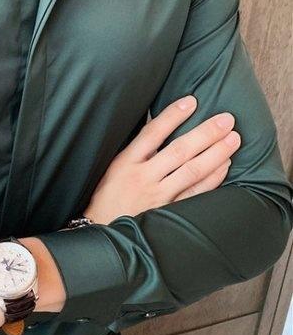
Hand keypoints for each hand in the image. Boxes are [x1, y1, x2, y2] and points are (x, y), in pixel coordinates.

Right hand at [83, 94, 240, 223]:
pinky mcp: (167, 213)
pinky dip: (212, 179)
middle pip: (179, 150)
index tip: (192, 101)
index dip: (172, 116)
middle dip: (205, 133)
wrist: (100, 232)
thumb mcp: (112, 168)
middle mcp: (142, 177)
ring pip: (191, 171)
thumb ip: (135, 151)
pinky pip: (195, 194)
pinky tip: (224, 165)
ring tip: (233, 139)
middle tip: (227, 120)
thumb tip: (159, 126)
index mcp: (125, 162)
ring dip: (215, 153)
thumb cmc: (106, 197)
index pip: (152, 133)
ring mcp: (157, 196)